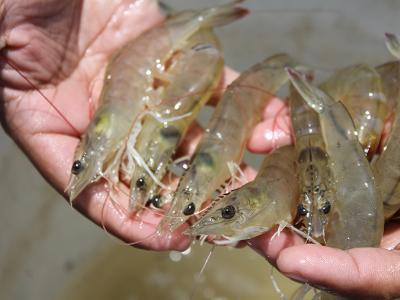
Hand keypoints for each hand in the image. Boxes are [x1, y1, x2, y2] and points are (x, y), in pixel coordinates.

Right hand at [1, 0, 287, 251]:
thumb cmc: (14, 2)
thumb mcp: (2, 54)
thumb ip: (35, 119)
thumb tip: (82, 185)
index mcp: (56, 124)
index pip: (97, 191)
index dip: (133, 221)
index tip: (173, 237)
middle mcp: (106, 113)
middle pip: (154, 168)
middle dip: (197, 196)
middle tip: (237, 217)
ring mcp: (143, 85)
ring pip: (191, 131)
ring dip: (230, 154)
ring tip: (265, 170)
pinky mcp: (171, 55)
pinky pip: (210, 84)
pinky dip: (240, 102)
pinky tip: (272, 120)